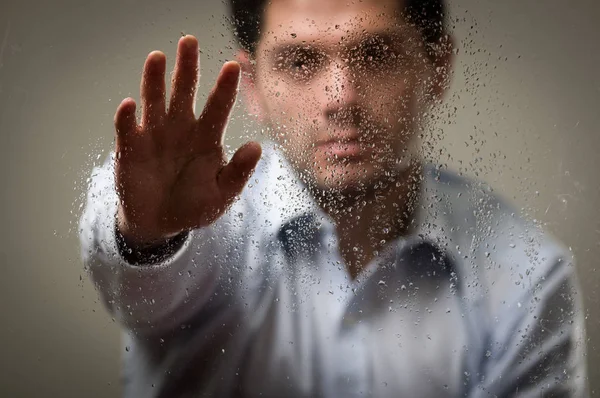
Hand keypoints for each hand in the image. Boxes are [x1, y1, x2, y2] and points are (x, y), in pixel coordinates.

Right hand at [114, 35, 260, 246]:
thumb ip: (238, 172)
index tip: (233, 66)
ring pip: (154, 100)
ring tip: (158, 57)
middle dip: (188, 66)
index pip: (219, 106)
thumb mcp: (222, 194)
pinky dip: (127, 117)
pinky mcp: (130, 148)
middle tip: (189, 40)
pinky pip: (127, 128)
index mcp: (207, 137)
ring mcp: (154, 135)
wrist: (160, 223)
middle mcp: (181, 128)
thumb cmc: (194, 205)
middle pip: (184, 91)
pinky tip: (129, 105)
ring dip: (154, 80)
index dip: (225, 87)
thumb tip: (256, 147)